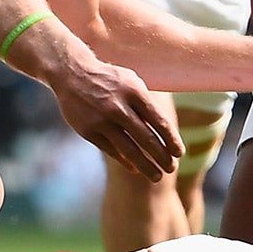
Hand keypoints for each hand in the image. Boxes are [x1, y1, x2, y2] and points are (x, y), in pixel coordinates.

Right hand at [49, 58, 182, 181]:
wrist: (72, 74)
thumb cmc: (110, 80)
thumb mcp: (132, 82)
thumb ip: (147, 105)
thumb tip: (166, 133)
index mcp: (134, 92)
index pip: (159, 121)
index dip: (171, 139)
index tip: (180, 153)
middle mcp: (118, 107)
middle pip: (146, 138)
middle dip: (162, 157)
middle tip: (172, 168)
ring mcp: (102, 120)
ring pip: (129, 150)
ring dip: (146, 166)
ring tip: (157, 177)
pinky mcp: (88, 131)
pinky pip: (111, 151)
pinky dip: (125, 161)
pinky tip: (135, 168)